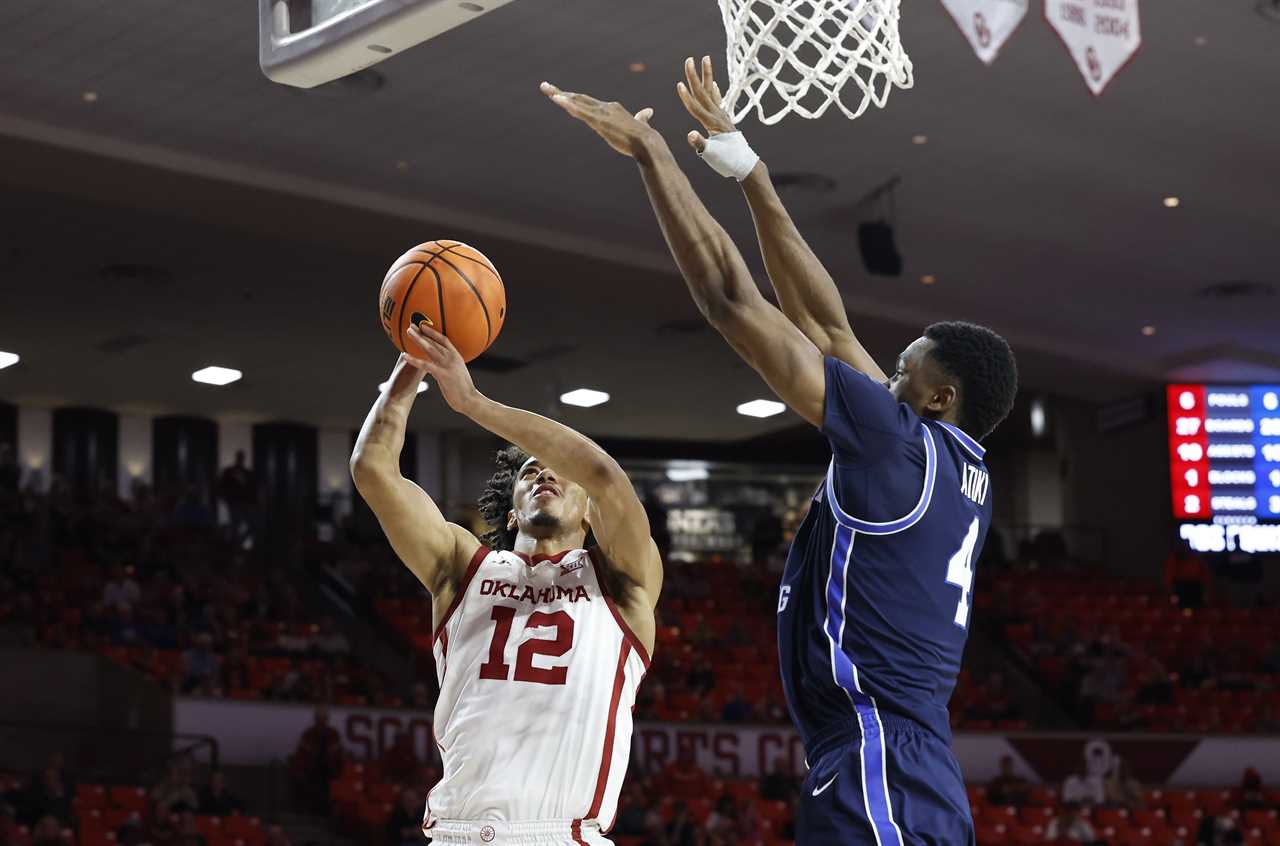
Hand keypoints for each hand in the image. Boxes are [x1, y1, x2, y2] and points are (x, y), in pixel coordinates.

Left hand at [404, 325, 480, 414]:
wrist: (470, 400)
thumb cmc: (464, 389)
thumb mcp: (458, 372)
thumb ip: (450, 365)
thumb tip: (443, 362)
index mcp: (456, 356)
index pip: (443, 339)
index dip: (432, 331)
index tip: (423, 325)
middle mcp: (452, 358)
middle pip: (434, 341)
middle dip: (422, 332)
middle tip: (411, 325)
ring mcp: (447, 365)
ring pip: (430, 348)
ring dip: (418, 339)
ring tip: (408, 332)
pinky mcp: (442, 374)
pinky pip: (425, 365)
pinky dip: (414, 359)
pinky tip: (404, 355)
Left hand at [540, 81, 657, 158]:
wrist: (647, 142)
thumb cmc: (644, 136)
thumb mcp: (640, 124)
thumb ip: (641, 118)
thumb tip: (649, 111)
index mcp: (611, 109)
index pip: (587, 102)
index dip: (572, 98)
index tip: (559, 95)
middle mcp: (604, 107)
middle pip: (578, 98)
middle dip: (560, 93)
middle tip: (544, 87)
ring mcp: (601, 114)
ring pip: (577, 103)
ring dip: (561, 97)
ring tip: (547, 91)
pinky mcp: (599, 122)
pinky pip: (580, 112)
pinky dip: (569, 105)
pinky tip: (558, 100)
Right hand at [677, 56, 736, 153]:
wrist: (745, 163)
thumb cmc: (728, 161)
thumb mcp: (712, 155)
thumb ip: (701, 144)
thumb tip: (690, 134)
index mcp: (712, 123)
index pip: (696, 107)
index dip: (686, 97)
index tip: (679, 84)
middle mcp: (717, 116)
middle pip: (703, 92)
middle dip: (695, 76)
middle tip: (689, 59)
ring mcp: (721, 116)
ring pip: (711, 91)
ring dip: (707, 75)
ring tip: (705, 59)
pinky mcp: (724, 119)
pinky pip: (718, 101)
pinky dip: (715, 91)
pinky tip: (715, 84)